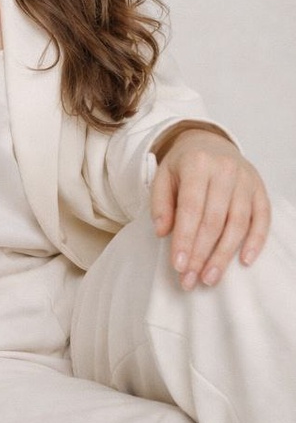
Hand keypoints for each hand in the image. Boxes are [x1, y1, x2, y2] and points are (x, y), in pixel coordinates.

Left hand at [151, 127, 270, 289]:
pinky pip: (262, 218)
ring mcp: (246, 180)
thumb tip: (163, 232)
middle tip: (189, 280)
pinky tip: (244, 261)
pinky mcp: (260, 189)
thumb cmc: (184, 165)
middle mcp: (225, 170)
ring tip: (209, 278)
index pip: (190, 208)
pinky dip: (256, 241)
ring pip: (238, 223)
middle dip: (201, 254)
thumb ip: (160, 203)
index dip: (184, 238)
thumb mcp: (163, 176)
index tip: (178, 265)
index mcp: (197, 164)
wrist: (210, 142)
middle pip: (214, 220)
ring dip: (224, 255)